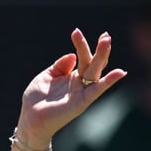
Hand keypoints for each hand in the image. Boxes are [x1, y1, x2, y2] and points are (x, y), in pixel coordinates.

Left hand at [15, 29, 126, 145]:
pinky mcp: (82, 101)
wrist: (30, 119)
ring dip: (102, 56)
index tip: (76, 31)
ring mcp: (82, 91)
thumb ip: (59, 66)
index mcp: (71, 75)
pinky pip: (98, 90)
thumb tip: (73, 55)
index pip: (81, 57)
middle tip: (105, 34)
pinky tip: (119, 72)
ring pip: (95, 71)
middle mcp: (79, 82)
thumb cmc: (36, 99)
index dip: (80, 44)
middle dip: (98, 48)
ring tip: (106, 41)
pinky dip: (109, 81)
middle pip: (91, 62)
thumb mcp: (46, 76)